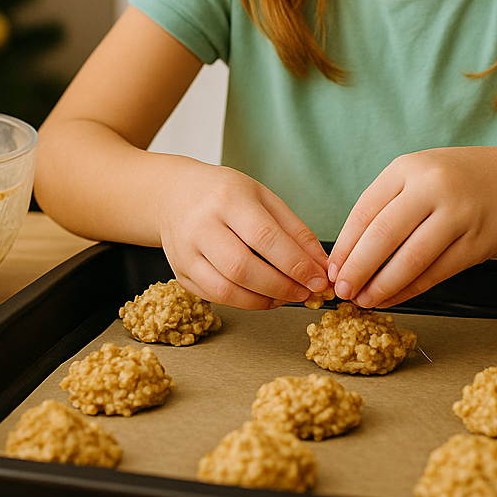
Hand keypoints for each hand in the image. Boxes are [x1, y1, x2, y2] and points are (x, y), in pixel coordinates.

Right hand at [156, 162, 330, 309]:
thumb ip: (295, 231)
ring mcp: (186, 252)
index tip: (318, 279)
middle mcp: (201, 225)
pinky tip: (263, 296)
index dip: (294, 264)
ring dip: (264, 301)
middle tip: (305, 292)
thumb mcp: (264, 198)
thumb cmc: (225, 193)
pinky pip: (216, 297)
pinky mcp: (180, 273)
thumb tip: (321, 265)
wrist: (175, 194)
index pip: (264, 237)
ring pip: (226, 290)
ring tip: (287, 296)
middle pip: (243, 268)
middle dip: (281, 287)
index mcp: (228, 198)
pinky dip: (245, 303)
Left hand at [329, 147, 496, 308]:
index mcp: (408, 168)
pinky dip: (410, 290)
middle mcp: (433, 188)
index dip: (345, 245)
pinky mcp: (476, 243)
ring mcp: (458, 215)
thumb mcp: (414, 176)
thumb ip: (383, 207)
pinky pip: (436, 273)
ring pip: (412, 259)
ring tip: (364, 300)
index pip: (365, 211)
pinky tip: (393, 298)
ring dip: (383, 285)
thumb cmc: (451, 180)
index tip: (332, 269)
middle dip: (358, 268)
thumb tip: (346, 256)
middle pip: (384, 235)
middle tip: (342, 290)